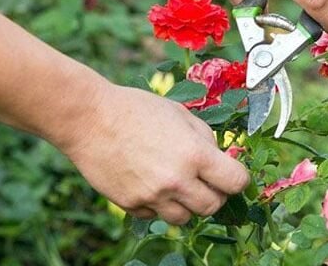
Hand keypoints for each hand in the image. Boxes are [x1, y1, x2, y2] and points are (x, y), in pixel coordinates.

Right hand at [56, 84, 249, 224]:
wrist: (89, 119)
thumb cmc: (135, 109)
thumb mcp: (180, 113)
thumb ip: (204, 138)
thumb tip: (221, 158)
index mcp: (194, 155)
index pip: (235, 182)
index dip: (238, 178)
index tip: (232, 175)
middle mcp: (176, 181)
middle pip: (213, 206)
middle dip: (214, 194)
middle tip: (205, 180)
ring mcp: (152, 197)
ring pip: (185, 218)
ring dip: (187, 204)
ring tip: (176, 183)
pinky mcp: (131, 205)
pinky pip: (154, 215)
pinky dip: (158, 205)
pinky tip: (149, 182)